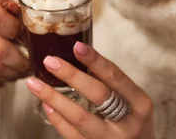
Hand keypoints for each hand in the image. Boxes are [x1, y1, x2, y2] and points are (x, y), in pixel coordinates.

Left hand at [25, 42, 154, 138]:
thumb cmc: (134, 122)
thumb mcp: (134, 102)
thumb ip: (112, 84)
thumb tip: (80, 57)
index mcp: (140, 104)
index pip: (115, 77)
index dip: (96, 60)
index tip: (77, 46)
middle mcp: (129, 123)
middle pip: (98, 95)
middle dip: (72, 75)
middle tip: (50, 61)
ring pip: (80, 117)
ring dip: (54, 98)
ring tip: (34, 83)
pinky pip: (72, 135)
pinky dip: (58, 119)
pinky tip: (46, 105)